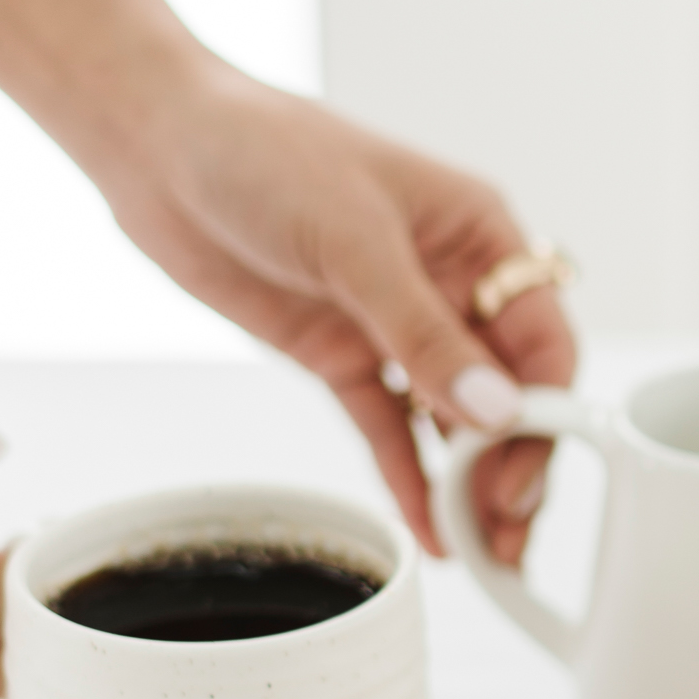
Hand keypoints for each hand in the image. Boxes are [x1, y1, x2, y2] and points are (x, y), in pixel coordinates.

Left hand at [88, 59, 576, 564]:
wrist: (156, 147)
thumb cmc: (262, 151)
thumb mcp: (354, 241)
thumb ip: (425, 335)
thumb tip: (497, 412)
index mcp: (480, 236)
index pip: (541, 341)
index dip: (542, 415)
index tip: (521, 476)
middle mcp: (452, 286)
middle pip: (507, 394)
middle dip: (513, 467)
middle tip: (506, 533)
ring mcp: (397, 327)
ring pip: (456, 422)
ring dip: (470, 486)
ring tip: (482, 551)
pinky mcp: (345, 359)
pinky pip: (391, 431)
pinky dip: (411, 480)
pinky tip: (432, 531)